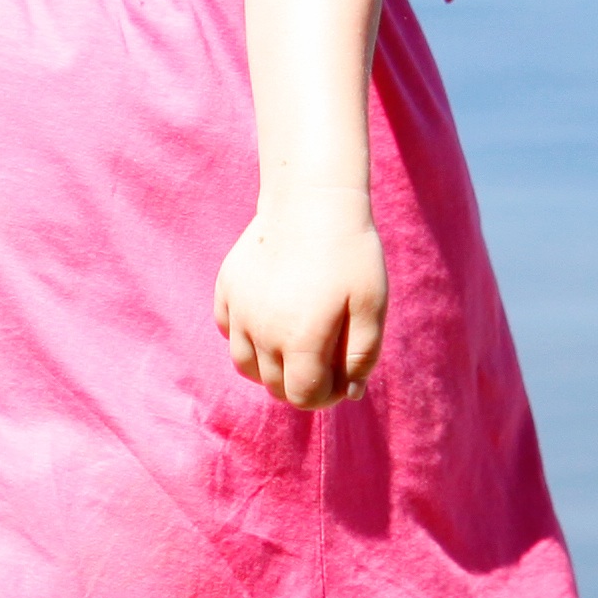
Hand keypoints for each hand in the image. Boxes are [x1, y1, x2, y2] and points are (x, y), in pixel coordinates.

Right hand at [215, 200, 386, 408]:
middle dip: (301, 384)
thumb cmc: (350, 253)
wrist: (311, 200)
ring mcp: (239, 311)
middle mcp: (262, 333)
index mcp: (301, 341)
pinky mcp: (225, 290)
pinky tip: (271, 319)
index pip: (304, 397)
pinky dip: (248, 337)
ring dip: (271, 367)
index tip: (341, 376)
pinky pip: (229, 332)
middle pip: (275, 387)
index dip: (326, 395)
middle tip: (324, 359)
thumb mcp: (372, 305)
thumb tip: (350, 393)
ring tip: (295, 345)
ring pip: (246, 366)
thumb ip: (363, 355)